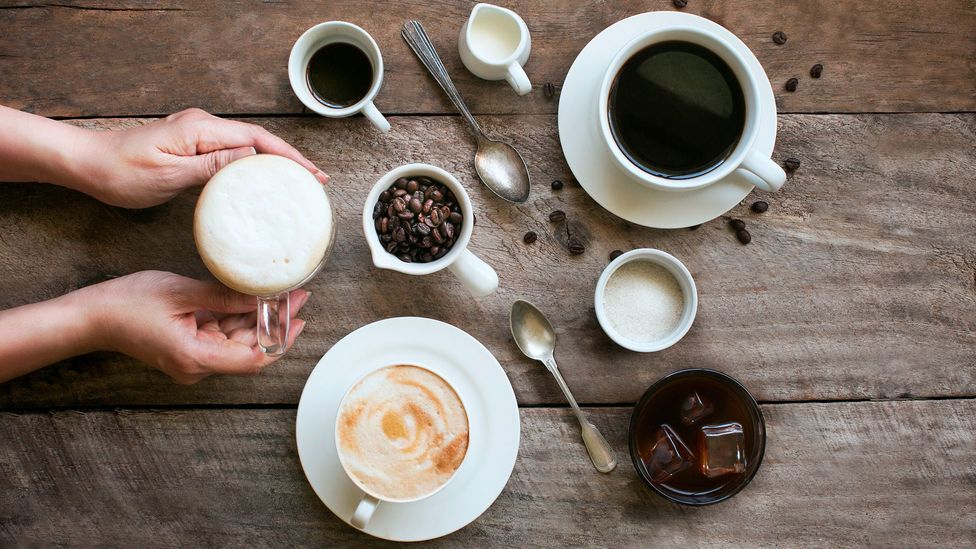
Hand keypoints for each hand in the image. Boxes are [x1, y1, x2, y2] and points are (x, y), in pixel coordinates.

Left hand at [79, 108, 328, 207]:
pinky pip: (231, 151)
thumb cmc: (122, 173)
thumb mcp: (171, 174)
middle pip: (258, 139)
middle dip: (289, 159)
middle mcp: (202, 125)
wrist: (89, 165)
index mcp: (201, 130)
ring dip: (274, 162)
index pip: (257, 139)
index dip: (288, 156)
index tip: (311, 174)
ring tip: (297, 181)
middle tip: (315, 182)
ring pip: (247, 145)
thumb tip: (252, 158)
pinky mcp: (192, 144)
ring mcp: (197, 133)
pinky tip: (262, 179)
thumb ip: (213, 165)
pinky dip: (253, 164)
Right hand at [84, 271, 308, 383]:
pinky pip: (222, 336)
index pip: (254, 358)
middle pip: (249, 350)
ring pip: (238, 342)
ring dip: (259, 320)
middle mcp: (198, 366)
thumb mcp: (180, 293)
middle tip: (298, 295)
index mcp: (197, 357)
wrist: (93, 316)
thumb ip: (223, 297)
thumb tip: (262, 297)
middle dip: (275, 324)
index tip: (299, 317)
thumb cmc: (129, 303)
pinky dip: (239, 319)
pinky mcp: (190, 349)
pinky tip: (255, 300)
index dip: (281, 339)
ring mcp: (194, 359)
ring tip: (284, 294)